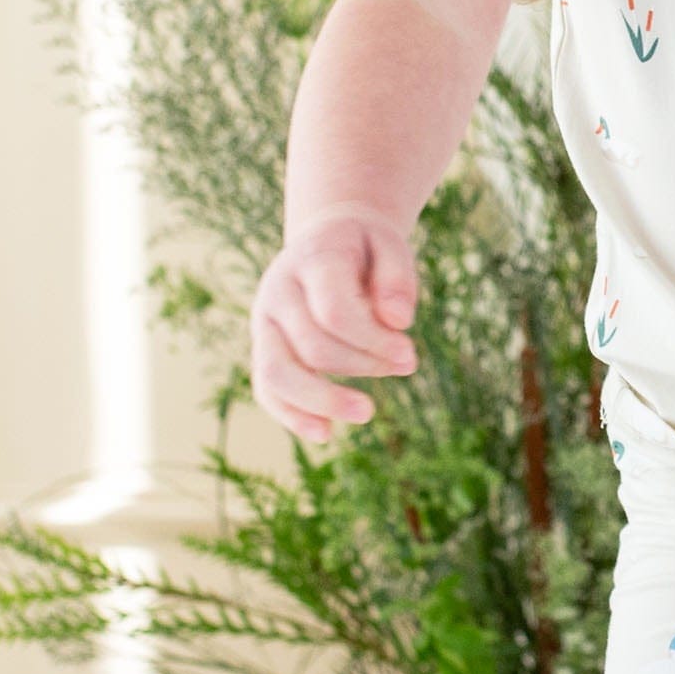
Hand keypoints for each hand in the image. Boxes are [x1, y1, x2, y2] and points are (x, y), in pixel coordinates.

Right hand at [249, 205, 419, 446]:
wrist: (325, 240)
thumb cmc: (364, 249)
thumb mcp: (390, 246)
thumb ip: (397, 279)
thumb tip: (399, 322)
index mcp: (310, 259)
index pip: (333, 311)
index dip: (373, 340)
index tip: (410, 354)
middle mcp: (277, 291)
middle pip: (313, 346)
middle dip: (365, 365)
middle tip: (408, 364)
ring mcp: (264, 321)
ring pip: (277, 372)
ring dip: (322, 400)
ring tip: (367, 412)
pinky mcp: (264, 347)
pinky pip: (266, 388)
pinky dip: (291, 415)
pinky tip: (326, 433)